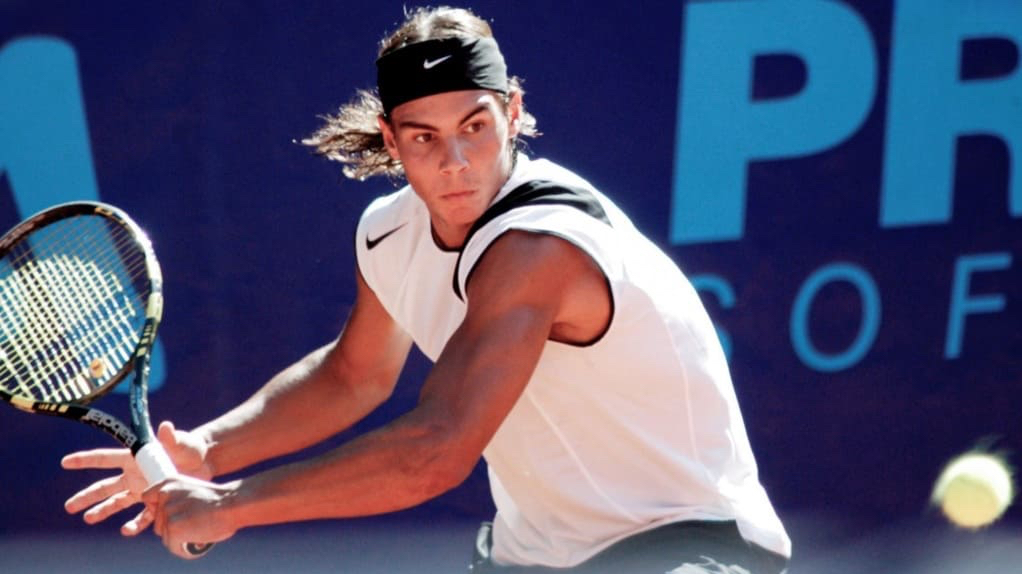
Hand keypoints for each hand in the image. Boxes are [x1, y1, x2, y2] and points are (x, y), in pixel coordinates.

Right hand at [62, 421, 212, 535]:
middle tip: (69, 506)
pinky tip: (127, 529)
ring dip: (102, 511)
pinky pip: (142, 515)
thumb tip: (166, 427)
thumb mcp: (182, 442)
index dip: (85, 459)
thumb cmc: (190, 447)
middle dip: (87, 496)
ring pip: (117, 502)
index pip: (105, 458)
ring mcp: (143, 489)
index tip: (65, 462)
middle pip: (105, 486)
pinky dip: (135, 523)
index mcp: (134, 458)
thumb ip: (172, 438)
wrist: (205, 463)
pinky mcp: (155, 501)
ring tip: (88, 519)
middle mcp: (134, 475)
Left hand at [143, 475, 239, 558]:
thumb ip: (178, 500)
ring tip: (198, 531)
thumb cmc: (220, 500)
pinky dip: (184, 549)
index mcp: (168, 483)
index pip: (147, 499)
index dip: (158, 510)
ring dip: (180, 539)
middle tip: (193, 524)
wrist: (233, 504)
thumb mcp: (192, 492)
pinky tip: (197, 541)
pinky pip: (173, 547)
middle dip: (172, 528)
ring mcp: (167, 513)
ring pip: (166, 536)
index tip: (171, 516)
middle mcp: (164, 496)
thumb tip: (169, 518)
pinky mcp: (172, 529)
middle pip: (158, 523)